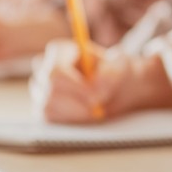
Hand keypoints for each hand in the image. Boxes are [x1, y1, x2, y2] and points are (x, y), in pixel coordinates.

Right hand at [29, 39, 171, 122]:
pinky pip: (49, 119)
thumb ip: (110, 74)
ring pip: (46, 106)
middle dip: (76, 101)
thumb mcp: (122, 68)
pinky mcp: (48, 109)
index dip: (74, 85)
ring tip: (97, 110)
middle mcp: (47, 68)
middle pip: (47, 89)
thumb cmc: (124, 71)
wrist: (128, 85)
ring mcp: (44, 90)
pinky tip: (90, 116)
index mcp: (62, 51)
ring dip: (74, 112)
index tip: (96, 96)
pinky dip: (71, 119)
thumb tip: (97, 92)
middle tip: (99, 106)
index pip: (52, 69)